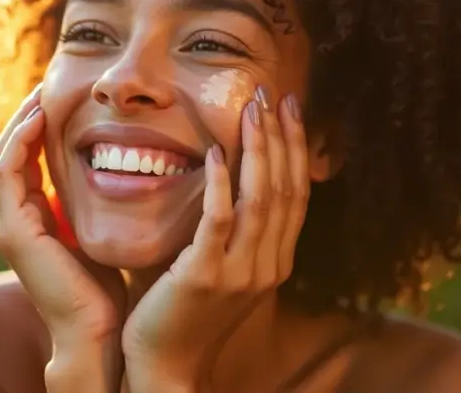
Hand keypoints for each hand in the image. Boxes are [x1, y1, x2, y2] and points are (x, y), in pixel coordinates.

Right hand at [0, 84, 126, 357]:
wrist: (97, 331)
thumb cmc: (104, 287)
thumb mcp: (96, 230)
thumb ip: (90, 202)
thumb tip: (112, 167)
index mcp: (30, 218)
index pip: (27, 157)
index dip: (39, 123)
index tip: (62, 94)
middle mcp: (12, 218)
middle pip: (10, 150)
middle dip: (27, 113)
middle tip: (49, 81)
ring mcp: (8, 225)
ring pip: (4, 154)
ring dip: (21, 119)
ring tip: (43, 90)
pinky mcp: (13, 231)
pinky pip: (8, 172)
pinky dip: (21, 141)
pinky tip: (40, 117)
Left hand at [121, 88, 309, 389]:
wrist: (165, 365)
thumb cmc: (182, 310)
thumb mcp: (218, 267)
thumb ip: (229, 229)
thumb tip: (225, 177)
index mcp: (274, 261)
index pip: (295, 194)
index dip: (295, 148)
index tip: (290, 108)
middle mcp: (266, 266)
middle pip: (284, 189)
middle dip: (282, 137)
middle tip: (275, 94)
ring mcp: (239, 272)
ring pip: (260, 199)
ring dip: (259, 150)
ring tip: (254, 109)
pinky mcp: (204, 276)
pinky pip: (219, 222)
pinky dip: (221, 184)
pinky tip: (217, 152)